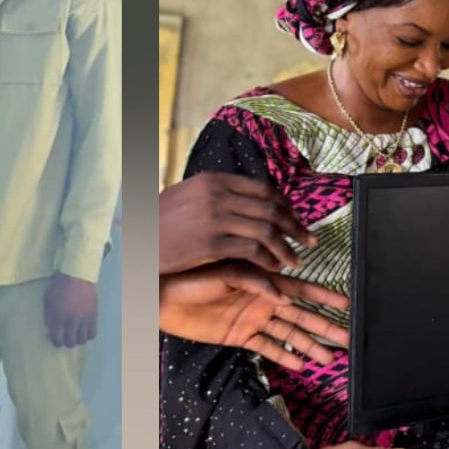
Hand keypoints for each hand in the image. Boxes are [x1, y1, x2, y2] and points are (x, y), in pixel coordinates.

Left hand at [44, 272, 98, 347]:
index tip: (57, 339)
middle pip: (70, 342)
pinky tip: (84, 331)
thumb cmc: (60, 287)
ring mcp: (83, 318)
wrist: (77, 275)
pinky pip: (92, 334)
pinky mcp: (93, 316)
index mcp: (58, 315)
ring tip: (75, 334)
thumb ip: (47, 318)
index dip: (56, 342)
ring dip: (77, 340)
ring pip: (81, 341)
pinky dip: (88, 335)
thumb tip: (47, 334)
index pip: (57, 339)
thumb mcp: (48, 300)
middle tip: (66, 337)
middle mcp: (71, 319)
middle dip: (67, 342)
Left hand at [159, 263, 348, 364]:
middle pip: (299, 315)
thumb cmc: (193, 277)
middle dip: (323, 326)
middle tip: (348, 338)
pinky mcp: (239, 336)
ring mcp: (252, 320)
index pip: (298, 289)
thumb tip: (284, 297)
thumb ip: (255, 281)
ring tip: (331, 359)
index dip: (322, 296)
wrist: (165, 298)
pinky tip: (301, 364)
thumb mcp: (225, 273)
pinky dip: (283, 356)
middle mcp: (261, 301)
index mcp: (261, 281)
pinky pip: (266, 347)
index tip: (346, 303)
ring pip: (287, 334)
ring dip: (308, 345)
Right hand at [160, 170, 309, 274]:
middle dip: (295, 225)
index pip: (262, 189)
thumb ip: (218, 193)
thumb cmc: (162, 221)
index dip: (285, 205)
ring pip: (266, 230)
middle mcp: (217, 195)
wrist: (139, 241)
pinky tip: (275, 268)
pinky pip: (253, 251)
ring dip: (287, 246)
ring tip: (296, 260)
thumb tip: (247, 198)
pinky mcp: (213, 245)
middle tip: (309, 239)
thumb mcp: (188, 194)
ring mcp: (215, 219)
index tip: (296, 218)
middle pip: (270, 208)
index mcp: (213, 180)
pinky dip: (269, 260)